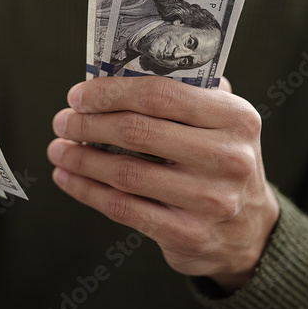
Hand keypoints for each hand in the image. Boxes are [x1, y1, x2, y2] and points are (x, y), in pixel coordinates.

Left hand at [47, 76, 278, 291]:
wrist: (249, 232)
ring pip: (125, 172)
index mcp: (236, 118)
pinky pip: (123, 207)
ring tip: (58, 148)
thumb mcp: (221, 124)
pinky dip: (87, 190)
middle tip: (63, 121)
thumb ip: (183, 95)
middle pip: (138, 131)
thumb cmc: (220, 163)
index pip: (160, 95)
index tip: (78, 95)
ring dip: (81, 158)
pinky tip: (68, 177)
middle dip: (89, 124)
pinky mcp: (188, 234)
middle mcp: (228, 158)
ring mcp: (210, 200)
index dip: (111, 92)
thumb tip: (115, 74)